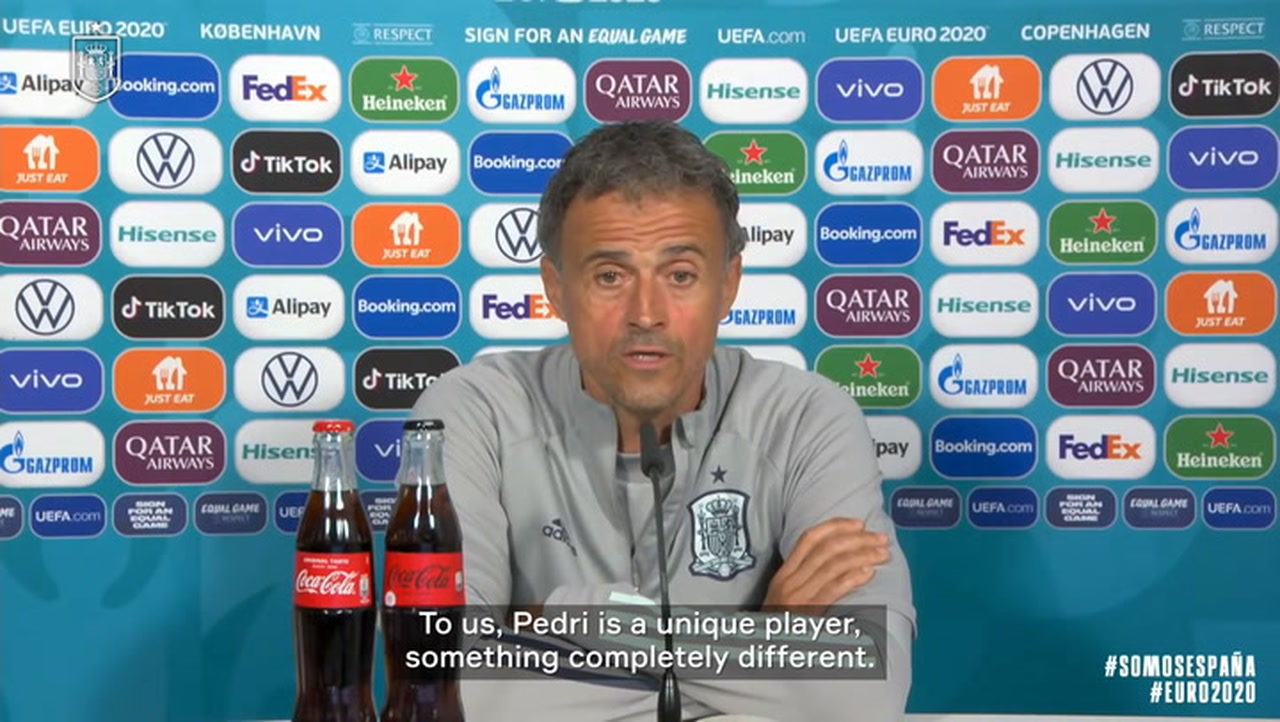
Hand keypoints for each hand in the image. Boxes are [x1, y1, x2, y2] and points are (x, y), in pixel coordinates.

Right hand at [762, 517, 889, 614]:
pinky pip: (834, 589)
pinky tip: (869, 572)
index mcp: (784, 573)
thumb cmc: (780, 625)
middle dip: (858, 539)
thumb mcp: (784, 596)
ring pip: (834, 565)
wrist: (767, 651)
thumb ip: (804, 578)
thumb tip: (837, 559)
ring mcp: (798, 596)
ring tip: (882, 554)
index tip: (859, 523)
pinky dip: (853, 577)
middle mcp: (790, 581)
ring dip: (863, 556)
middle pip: (827, 549)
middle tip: (880, 538)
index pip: (809, 538)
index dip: (836, 526)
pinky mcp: (809, 612)